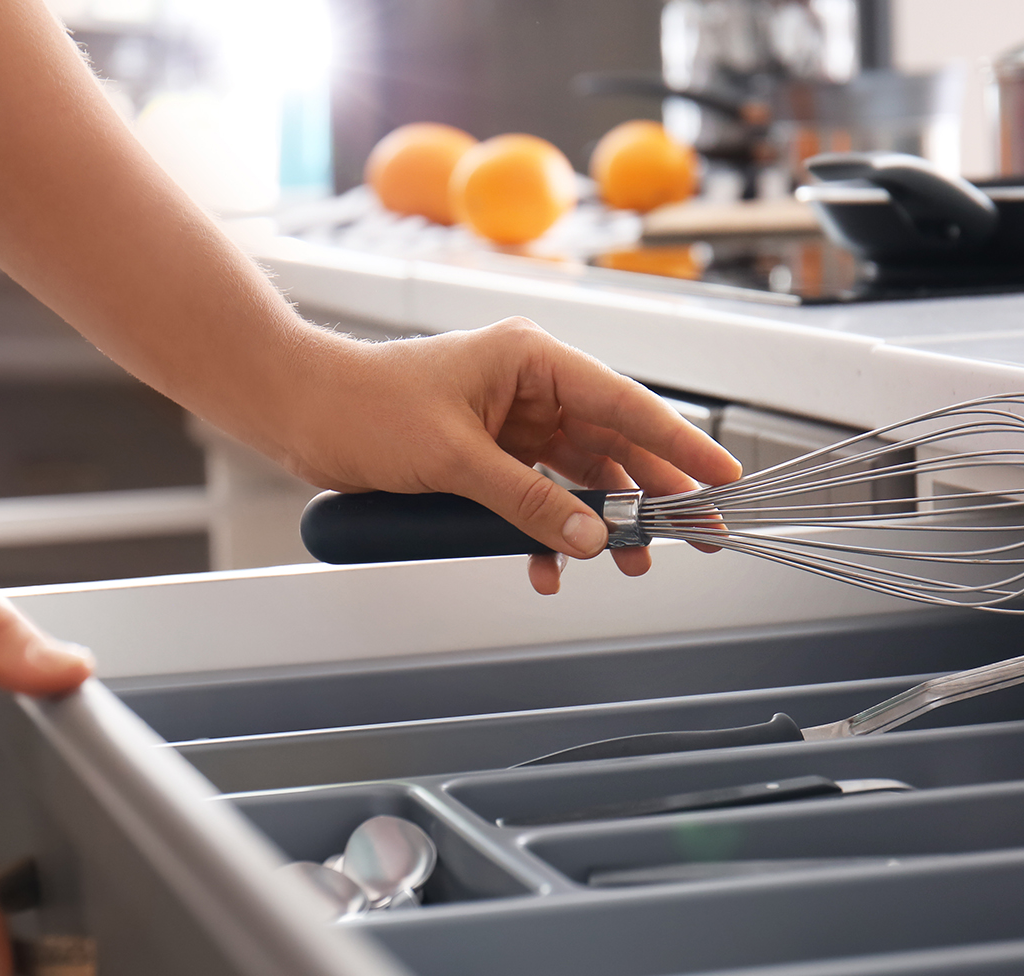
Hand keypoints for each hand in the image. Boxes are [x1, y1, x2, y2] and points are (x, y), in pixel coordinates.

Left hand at [263, 317, 742, 593]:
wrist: (300, 411)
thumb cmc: (364, 405)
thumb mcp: (453, 460)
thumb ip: (526, 503)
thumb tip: (590, 539)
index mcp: (532, 360)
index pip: (627, 405)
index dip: (681, 446)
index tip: (723, 479)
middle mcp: (530, 385)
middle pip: (613, 444)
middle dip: (651, 495)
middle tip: (695, 536)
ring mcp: (509, 420)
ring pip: (579, 475)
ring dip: (599, 522)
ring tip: (625, 565)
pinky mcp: (486, 453)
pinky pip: (536, 495)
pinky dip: (545, 531)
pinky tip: (547, 568)